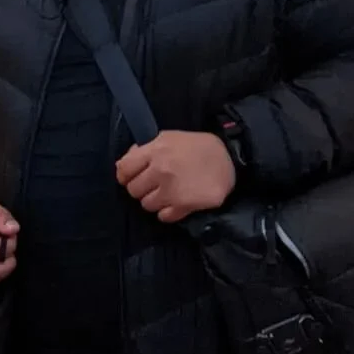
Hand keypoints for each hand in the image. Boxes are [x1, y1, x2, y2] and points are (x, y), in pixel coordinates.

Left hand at [116, 131, 236, 223]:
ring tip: (166, 193)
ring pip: (146, 205)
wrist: (230, 158)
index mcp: (156, 150)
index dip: (125, 174)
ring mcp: (172, 190)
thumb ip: (146, 148)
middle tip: (153, 184)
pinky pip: (163, 217)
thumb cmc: (198, 146)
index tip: (131, 177)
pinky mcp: (185, 206)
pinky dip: (167, 212)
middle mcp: (160, 171)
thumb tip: (125, 162)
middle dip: (141, 188)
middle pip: (133, 190)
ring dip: (154, 201)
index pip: (124, 169)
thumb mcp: (170, 137)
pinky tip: (176, 203)